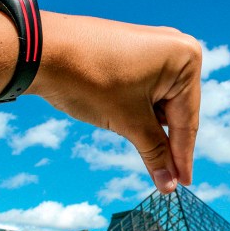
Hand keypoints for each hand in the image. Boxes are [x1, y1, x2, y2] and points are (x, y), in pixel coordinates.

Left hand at [29, 12, 201, 193]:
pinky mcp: (135, 51)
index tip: (183, 183)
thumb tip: (170, 184)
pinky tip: (132, 127)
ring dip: (152, 127)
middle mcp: (177, 47)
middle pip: (178, 110)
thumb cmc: (90, 79)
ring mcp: (156, 47)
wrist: (42, 50)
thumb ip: (154, 152)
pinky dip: (141, 111)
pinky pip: (148, 88)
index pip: (187, 120)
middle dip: (168, 142)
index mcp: (185, 58)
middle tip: (166, 179)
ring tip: (144, 153)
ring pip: (162, 101)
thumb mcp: (129, 121)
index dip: (183, 156)